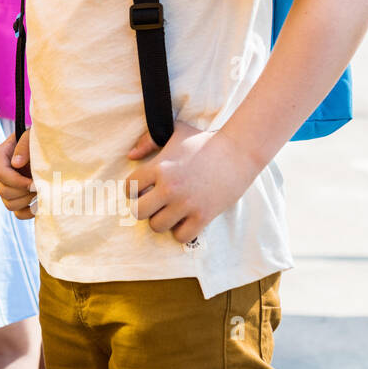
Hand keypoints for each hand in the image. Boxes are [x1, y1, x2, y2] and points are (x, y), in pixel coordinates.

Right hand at [0, 130, 34, 219]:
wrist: (47, 150)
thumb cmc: (38, 140)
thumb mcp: (32, 137)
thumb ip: (24, 146)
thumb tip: (15, 164)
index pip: (2, 174)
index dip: (18, 182)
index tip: (35, 182)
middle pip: (4, 191)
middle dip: (25, 191)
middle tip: (42, 186)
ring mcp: (4, 188)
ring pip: (10, 204)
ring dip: (28, 201)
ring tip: (43, 191)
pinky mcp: (14, 200)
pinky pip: (18, 214)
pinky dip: (30, 211)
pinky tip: (42, 202)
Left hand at [122, 121, 264, 243]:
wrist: (238, 152)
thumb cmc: (205, 141)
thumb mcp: (175, 132)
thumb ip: (149, 141)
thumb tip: (130, 156)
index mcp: (159, 167)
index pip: (129, 187)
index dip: (133, 189)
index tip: (142, 189)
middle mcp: (169, 187)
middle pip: (137, 212)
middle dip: (143, 208)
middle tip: (153, 204)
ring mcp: (186, 204)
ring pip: (156, 226)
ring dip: (161, 221)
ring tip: (169, 212)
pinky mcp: (203, 216)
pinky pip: (181, 237)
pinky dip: (181, 232)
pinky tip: (185, 220)